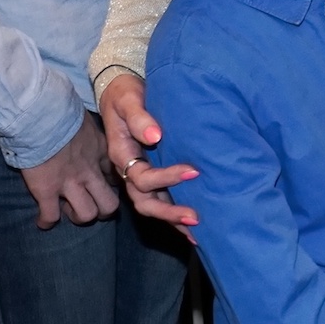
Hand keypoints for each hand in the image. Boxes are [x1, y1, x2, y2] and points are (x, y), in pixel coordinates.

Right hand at [18, 113, 119, 229]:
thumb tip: (85, 135)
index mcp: (101, 152)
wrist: (40, 114)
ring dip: (78, 216)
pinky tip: (43, 221)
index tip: (105, 185)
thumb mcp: (87, 121)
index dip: (113, 185)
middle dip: (103, 211)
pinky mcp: (46, 191)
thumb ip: (91, 134)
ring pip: (87, 215)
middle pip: (110, 205)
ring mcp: (70, 183)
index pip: (117, 176)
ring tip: (67, 210)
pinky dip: (47, 221)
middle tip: (91, 206)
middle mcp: (90, 171)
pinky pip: (51, 216)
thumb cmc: (61, 109)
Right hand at [99, 73, 199, 226]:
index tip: (194, 171)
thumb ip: (139, 116)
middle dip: (169, 212)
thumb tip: (155, 135)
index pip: (142, 178)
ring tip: (201, 232)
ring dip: (174, 219)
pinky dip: (177, 211)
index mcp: (122, 156)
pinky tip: (199, 221)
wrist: (123, 91)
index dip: (166, 178)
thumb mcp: (127, 100)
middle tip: (196, 217)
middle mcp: (130, 170)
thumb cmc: (125, 94)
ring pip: (154, 205)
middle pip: (145, 202)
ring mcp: (142, 174)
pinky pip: (163, 197)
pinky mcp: (155, 172)